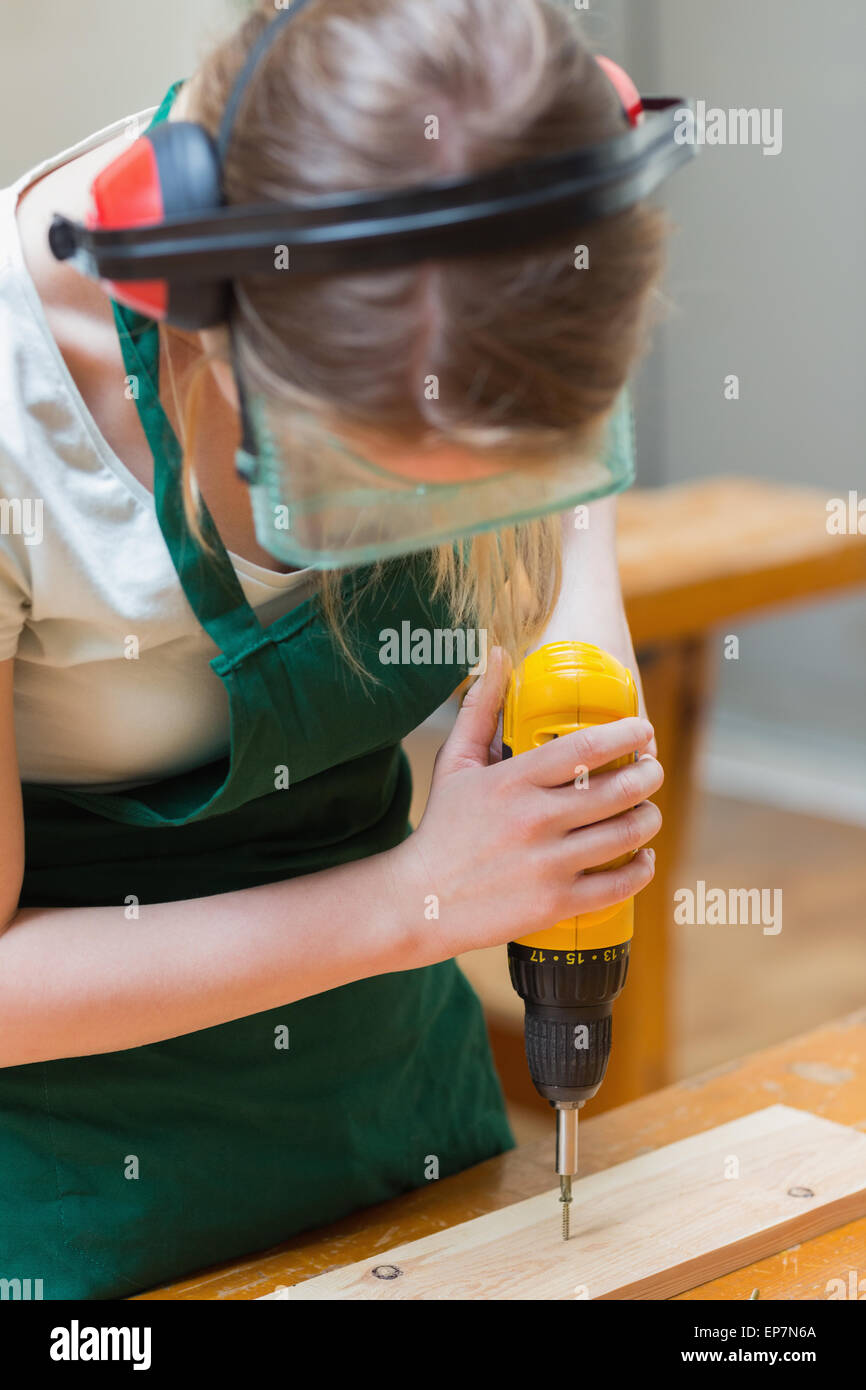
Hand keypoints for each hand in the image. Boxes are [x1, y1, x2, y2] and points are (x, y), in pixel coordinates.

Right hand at [389, 648, 663, 965]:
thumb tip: (498, 655)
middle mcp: (534, 820)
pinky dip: (642, 869)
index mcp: (512, 781)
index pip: (587, 747)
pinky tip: (643, 857)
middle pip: (619, 789)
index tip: (644, 730)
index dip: (629, 735)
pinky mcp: (555, 904)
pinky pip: (619, 885)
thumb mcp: (455, 763)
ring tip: (647, 810)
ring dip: (650, 818)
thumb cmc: (443, 827)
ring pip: (627, 834)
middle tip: (652, 769)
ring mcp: (547, 865)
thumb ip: (480, 709)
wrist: (420, 902)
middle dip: (650, 774)